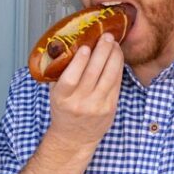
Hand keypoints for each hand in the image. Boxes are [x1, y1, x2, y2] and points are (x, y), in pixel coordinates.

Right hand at [46, 32, 123, 153]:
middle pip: (94, 73)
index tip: (85, 46)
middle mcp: (80, 102)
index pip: (71, 78)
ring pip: (109, 76)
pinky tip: (117, 56)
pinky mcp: (111, 107)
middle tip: (105, 36)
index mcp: (62, 98)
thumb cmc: (64, 110)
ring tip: (113, 43)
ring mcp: (97, 105)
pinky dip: (118, 67)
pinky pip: (117, 83)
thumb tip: (66, 46)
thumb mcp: (55, 93)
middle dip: (102, 51)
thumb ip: (59, 73)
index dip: (79, 61)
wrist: (75, 137)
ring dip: (113, 56)